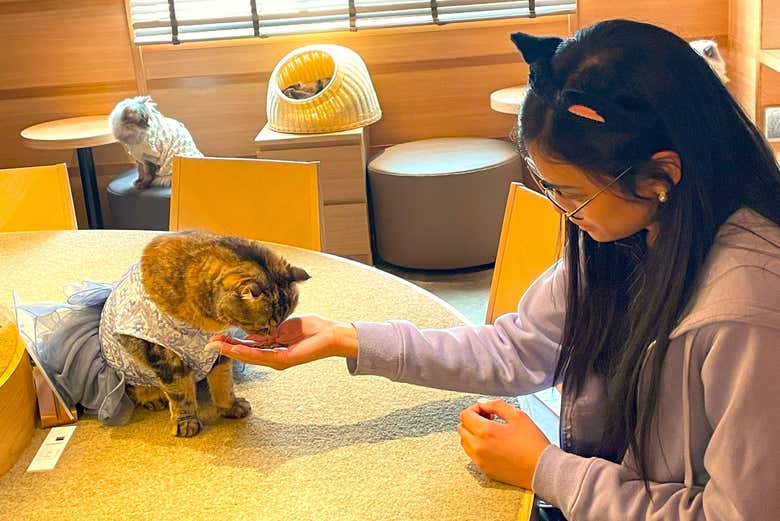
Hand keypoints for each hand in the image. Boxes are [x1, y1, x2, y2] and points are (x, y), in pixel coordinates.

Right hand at [206, 314, 357, 369]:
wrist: (330, 333)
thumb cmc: (311, 328)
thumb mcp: (283, 325)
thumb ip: (267, 327)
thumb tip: (250, 327)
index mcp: (272, 347)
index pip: (247, 345)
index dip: (231, 342)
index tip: (215, 337)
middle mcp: (273, 356)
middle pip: (245, 353)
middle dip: (227, 348)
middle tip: (209, 343)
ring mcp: (278, 360)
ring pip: (250, 356)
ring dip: (233, 350)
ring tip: (217, 346)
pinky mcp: (284, 360)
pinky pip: (262, 356)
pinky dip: (248, 352)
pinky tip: (236, 348)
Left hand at [457, 399, 549, 489]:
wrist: (542, 469)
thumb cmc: (533, 444)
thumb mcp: (517, 416)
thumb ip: (497, 405)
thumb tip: (483, 403)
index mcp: (485, 431)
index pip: (465, 415)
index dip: (475, 409)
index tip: (486, 410)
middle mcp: (478, 447)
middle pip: (462, 428)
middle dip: (472, 420)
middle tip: (487, 418)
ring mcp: (480, 460)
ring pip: (464, 442)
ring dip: (472, 433)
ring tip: (490, 431)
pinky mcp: (484, 469)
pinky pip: (472, 454)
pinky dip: (477, 446)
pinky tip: (492, 444)